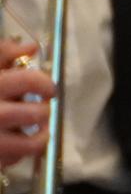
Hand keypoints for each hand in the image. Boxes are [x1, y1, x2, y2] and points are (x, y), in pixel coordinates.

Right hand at [0, 39, 52, 166]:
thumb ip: (3, 52)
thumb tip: (31, 47)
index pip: (30, 80)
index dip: (45, 83)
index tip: (48, 89)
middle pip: (37, 114)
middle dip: (44, 111)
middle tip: (40, 110)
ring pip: (29, 144)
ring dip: (39, 138)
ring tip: (38, 131)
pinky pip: (9, 160)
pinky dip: (15, 155)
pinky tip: (11, 146)